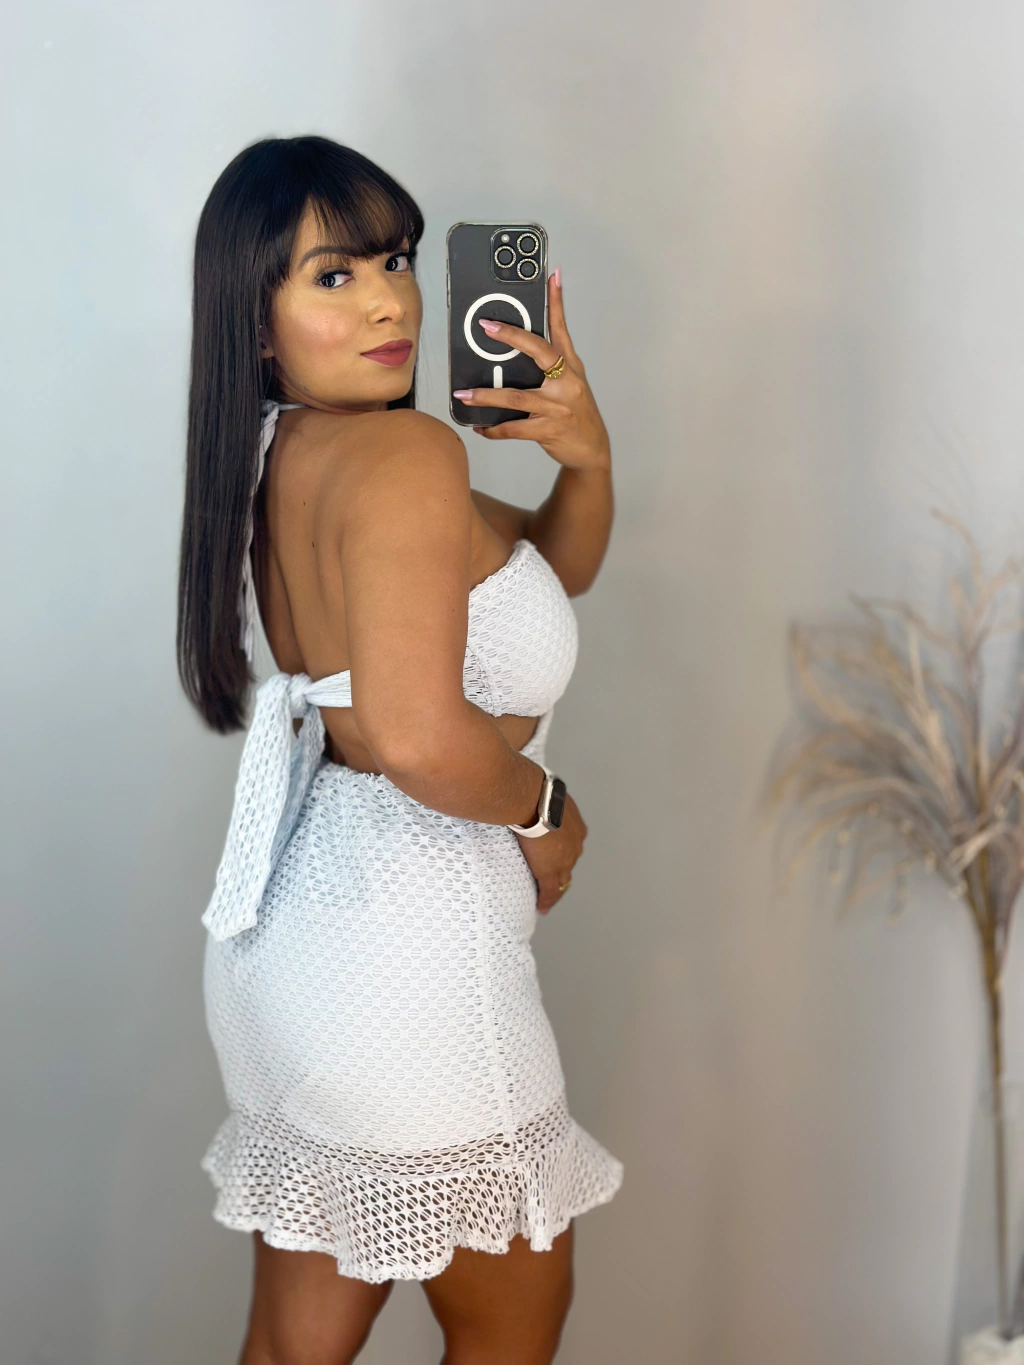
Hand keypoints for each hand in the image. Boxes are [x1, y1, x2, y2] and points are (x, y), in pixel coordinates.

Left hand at [454, 268, 610, 473]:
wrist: (592, 450)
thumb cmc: (577, 414)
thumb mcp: (571, 384)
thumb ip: (552, 366)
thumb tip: (519, 350)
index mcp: (571, 367)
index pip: (562, 329)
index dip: (557, 302)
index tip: (552, 277)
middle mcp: (566, 383)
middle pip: (539, 351)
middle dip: (512, 336)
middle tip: (487, 325)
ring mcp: (557, 407)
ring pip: (516, 397)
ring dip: (486, 396)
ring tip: (464, 394)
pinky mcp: (548, 430)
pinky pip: (514, 428)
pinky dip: (494, 429)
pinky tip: (480, 427)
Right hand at [513, 792, 587, 913]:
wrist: (534, 799)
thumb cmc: (534, 789)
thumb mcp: (544, 793)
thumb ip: (539, 799)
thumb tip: (523, 788)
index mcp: (575, 825)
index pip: (571, 846)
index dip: (563, 855)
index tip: (556, 860)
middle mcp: (575, 844)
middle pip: (569, 865)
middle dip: (561, 875)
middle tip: (551, 884)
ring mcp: (564, 860)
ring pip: (562, 882)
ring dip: (555, 892)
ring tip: (546, 901)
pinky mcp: (549, 871)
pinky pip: (550, 892)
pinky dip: (546, 901)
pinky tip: (541, 908)